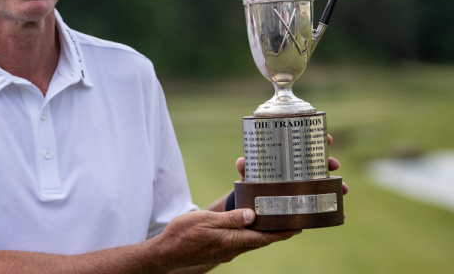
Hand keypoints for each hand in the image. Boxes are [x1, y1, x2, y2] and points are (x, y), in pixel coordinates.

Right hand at [151, 209, 299, 269]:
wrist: (167, 252)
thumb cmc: (183, 235)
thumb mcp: (205, 221)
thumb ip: (230, 219)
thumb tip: (253, 214)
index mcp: (233, 240)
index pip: (265, 236)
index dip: (283, 231)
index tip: (299, 225)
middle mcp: (233, 248)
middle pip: (262, 239)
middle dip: (278, 230)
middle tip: (293, 218)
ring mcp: (227, 250)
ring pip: (252, 240)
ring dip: (265, 231)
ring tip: (276, 218)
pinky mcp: (220, 249)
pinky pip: (242, 240)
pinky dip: (251, 232)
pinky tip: (250, 224)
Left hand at [235, 134, 348, 196]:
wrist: (256, 204)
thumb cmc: (254, 182)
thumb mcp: (250, 175)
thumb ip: (246, 169)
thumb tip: (241, 161)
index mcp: (289, 158)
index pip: (306, 145)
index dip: (318, 140)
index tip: (328, 139)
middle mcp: (301, 170)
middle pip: (320, 162)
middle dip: (330, 162)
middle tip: (334, 164)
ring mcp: (306, 185)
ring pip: (327, 182)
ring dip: (338, 184)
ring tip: (343, 189)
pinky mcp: (308, 201)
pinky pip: (324, 202)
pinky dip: (335, 207)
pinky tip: (341, 213)